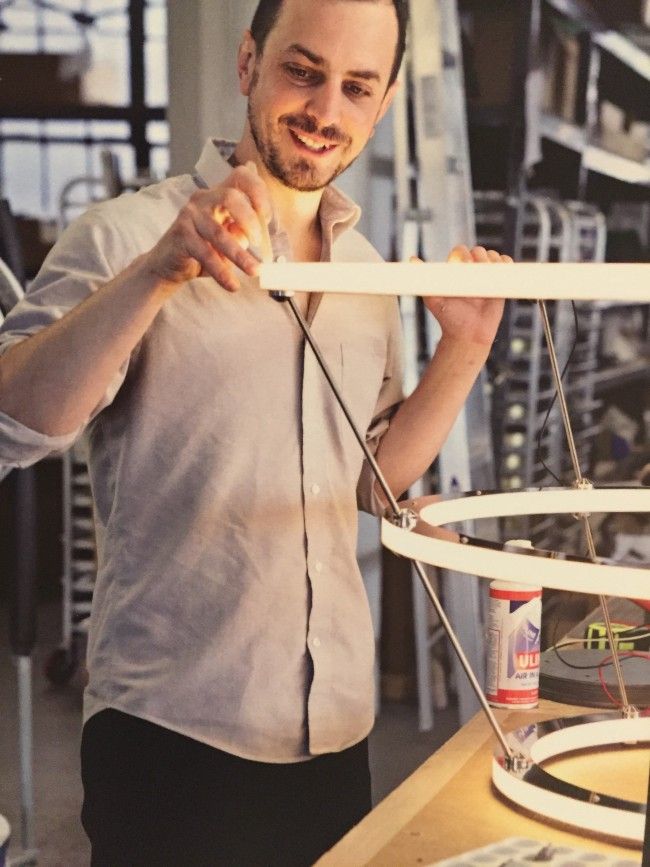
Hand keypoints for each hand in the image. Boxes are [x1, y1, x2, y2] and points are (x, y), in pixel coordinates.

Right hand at [145, 161, 272, 293]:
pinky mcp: (181, 235)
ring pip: (218, 233)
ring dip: (240, 255)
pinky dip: (222, 272)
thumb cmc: (203, 248)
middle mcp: (203, 199)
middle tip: (258, 242)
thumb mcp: (228, 236)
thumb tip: (262, 231)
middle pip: (230, 197)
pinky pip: (205, 254)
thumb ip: (244, 229)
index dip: (258, 191)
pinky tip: (233, 285)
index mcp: (219, 194)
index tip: (267, 216)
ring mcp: (190, 215)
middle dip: (250, 220)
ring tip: (255, 271)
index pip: (241, 176)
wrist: (168, 264)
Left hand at [417, 245, 511, 345]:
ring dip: (493, 260)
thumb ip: (424, 280)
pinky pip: (506, 264)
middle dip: (480, 257)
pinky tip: (502, 272)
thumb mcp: (434, 298)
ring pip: (493, 255)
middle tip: (479, 272)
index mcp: (455, 270)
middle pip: (479, 250)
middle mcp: (471, 270)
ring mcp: (486, 275)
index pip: (461, 251)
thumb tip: (411, 259)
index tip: (465, 265)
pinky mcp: (500, 281)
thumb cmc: (449, 317)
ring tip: (489, 276)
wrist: (469, 334)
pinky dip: (506, 263)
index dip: (464, 254)